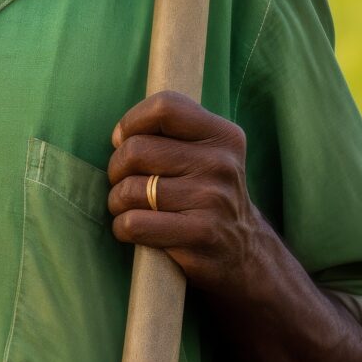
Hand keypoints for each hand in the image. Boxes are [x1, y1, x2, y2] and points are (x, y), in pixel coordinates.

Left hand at [105, 90, 267, 299]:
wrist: (245, 254)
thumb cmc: (206, 197)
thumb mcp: (206, 155)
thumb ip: (171, 135)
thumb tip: (119, 137)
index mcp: (223, 136)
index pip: (165, 107)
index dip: (132, 123)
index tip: (125, 142)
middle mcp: (221, 164)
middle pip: (136, 150)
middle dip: (117, 169)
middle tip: (126, 182)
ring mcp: (212, 200)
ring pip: (129, 190)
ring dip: (118, 202)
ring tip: (132, 208)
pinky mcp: (200, 234)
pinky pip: (134, 224)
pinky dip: (123, 228)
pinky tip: (135, 230)